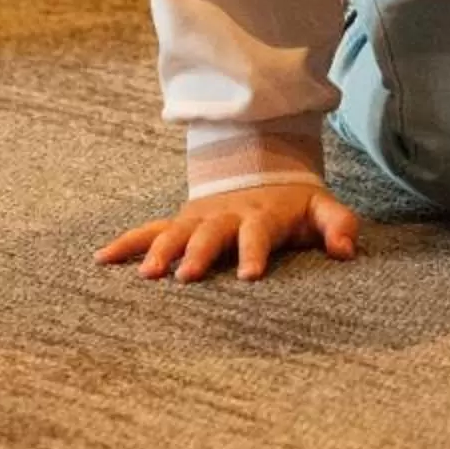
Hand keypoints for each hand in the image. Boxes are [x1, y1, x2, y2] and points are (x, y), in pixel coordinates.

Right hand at [95, 184, 361, 282]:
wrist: (261, 171)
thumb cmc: (294, 204)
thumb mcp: (322, 209)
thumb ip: (338, 225)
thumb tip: (348, 251)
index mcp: (261, 216)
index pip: (258, 234)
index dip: (254, 252)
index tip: (249, 276)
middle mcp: (226, 216)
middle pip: (210, 234)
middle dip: (198, 253)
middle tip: (186, 277)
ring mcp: (198, 218)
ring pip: (175, 232)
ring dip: (160, 251)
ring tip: (145, 274)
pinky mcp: (179, 222)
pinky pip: (149, 230)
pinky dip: (126, 243)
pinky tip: (102, 260)